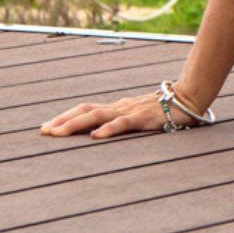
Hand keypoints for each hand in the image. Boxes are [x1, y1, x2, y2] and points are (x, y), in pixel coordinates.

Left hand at [39, 89, 198, 137]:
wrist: (190, 96)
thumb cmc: (166, 108)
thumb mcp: (139, 115)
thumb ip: (123, 120)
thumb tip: (104, 131)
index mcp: (117, 107)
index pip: (85, 109)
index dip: (65, 117)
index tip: (46, 127)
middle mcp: (119, 106)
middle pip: (84, 110)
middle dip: (62, 121)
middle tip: (43, 132)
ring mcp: (130, 110)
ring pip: (97, 115)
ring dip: (75, 124)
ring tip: (57, 133)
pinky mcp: (143, 117)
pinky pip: (123, 123)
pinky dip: (108, 129)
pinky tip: (96, 136)